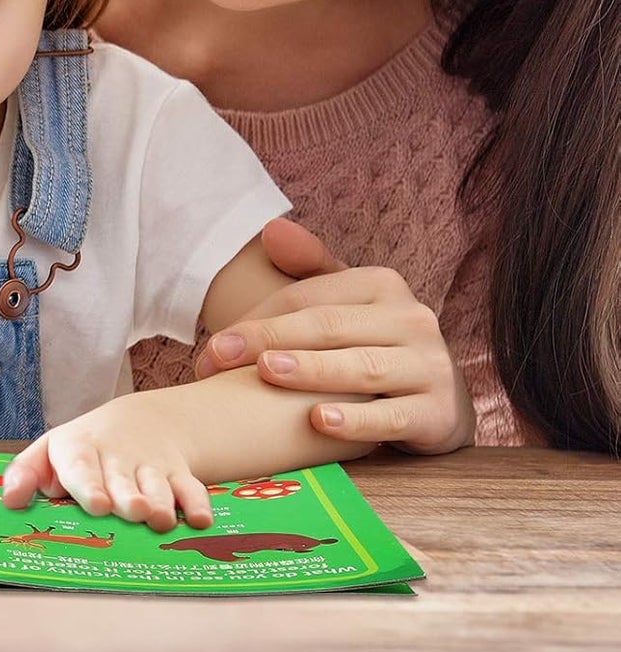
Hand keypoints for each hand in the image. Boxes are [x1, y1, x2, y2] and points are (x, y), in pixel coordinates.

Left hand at [0, 395, 213, 532]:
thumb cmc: (82, 451)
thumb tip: (9, 502)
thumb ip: (25, 474)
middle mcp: (117, 458)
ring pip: (158, 486)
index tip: (96, 505)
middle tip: (134, 511)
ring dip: (162, 503)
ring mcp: (150, 466)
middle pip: (124, 480)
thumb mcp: (49, 454)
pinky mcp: (178, 475)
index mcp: (80, 450)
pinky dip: (197, 504)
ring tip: (160, 520)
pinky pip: (192, 489)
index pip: (82, 466)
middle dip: (128, 497)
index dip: (89, 485)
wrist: (137, 425)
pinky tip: (199, 521)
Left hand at [194, 219, 474, 453]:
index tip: (212, 348)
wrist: (439, 401)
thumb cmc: (374, 346)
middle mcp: (412, 319)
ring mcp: (430, 366)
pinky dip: (356, 420)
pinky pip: (392, 417)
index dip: (255, 320)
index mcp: (383, 285)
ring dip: (311, 371)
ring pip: (361, 368)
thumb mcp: (348, 304)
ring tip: (267, 373)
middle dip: (267, 341)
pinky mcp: (439, 414)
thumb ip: (309, 268)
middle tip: (217, 360)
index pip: (307, 298)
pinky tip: (318, 421)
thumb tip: (271, 230)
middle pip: (328, 327)